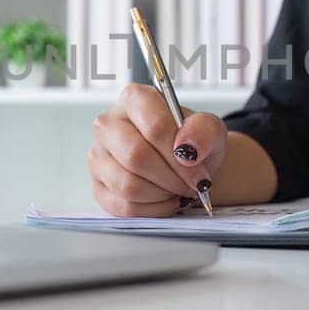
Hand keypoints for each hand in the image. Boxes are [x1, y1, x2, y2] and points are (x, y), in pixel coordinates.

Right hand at [88, 83, 227, 216]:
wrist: (186, 164)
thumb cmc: (192, 143)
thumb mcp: (210, 129)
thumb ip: (203, 130)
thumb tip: (186, 148)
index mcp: (134, 100)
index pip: (154, 127)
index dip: (180, 156)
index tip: (199, 173)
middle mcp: (108, 125)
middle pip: (136, 157)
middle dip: (171, 178)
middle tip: (191, 187)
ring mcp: (99, 157)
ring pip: (128, 185)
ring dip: (162, 195)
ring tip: (178, 191)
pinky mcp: (99, 186)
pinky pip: (123, 206)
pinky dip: (152, 209)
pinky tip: (166, 201)